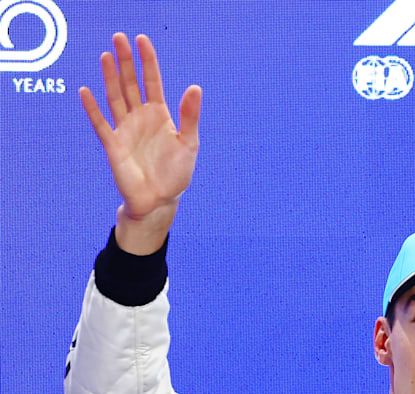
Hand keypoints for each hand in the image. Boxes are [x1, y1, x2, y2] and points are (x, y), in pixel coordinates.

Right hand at [79, 33, 201, 253]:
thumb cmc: (176, 173)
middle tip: (119, 37)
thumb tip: (195, 87)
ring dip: (110, 77)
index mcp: (160, 115)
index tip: (142, 40)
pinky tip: (86, 91)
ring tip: (106, 55)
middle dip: (125, 61)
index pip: (152, 82)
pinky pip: (101, 123)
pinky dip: (93, 108)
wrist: (160, 200)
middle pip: (131, 83)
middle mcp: (140, 118)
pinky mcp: (113, 145)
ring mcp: (125, 129)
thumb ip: (190, 116)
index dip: (147, 61)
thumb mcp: (189, 143)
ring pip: (115, 97)